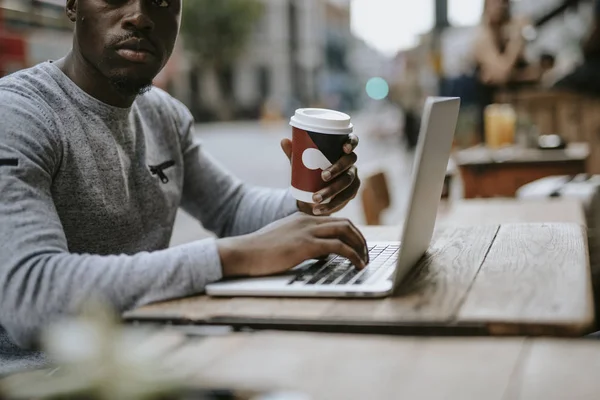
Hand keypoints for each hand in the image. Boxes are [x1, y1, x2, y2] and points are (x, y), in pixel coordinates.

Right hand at [217, 213, 368, 277]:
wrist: (242, 253)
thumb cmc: (257, 252)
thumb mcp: (283, 241)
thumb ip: (301, 242)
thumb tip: (319, 255)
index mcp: (302, 218)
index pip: (335, 221)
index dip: (350, 234)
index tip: (357, 247)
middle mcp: (307, 220)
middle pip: (345, 224)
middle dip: (360, 239)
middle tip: (366, 255)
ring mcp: (307, 231)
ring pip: (346, 232)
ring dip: (360, 247)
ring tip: (365, 261)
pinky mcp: (306, 245)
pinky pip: (339, 247)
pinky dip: (353, 256)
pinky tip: (357, 265)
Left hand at [281, 134, 360, 215]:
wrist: (313, 194)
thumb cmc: (310, 171)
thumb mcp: (301, 162)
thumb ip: (294, 152)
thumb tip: (284, 141)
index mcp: (340, 150)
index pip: (352, 141)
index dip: (351, 143)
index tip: (344, 148)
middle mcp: (350, 162)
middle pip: (349, 162)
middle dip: (337, 169)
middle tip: (323, 176)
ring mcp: (353, 177)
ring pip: (347, 183)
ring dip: (332, 191)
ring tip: (315, 199)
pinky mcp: (351, 193)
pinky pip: (344, 198)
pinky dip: (331, 205)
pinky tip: (319, 209)